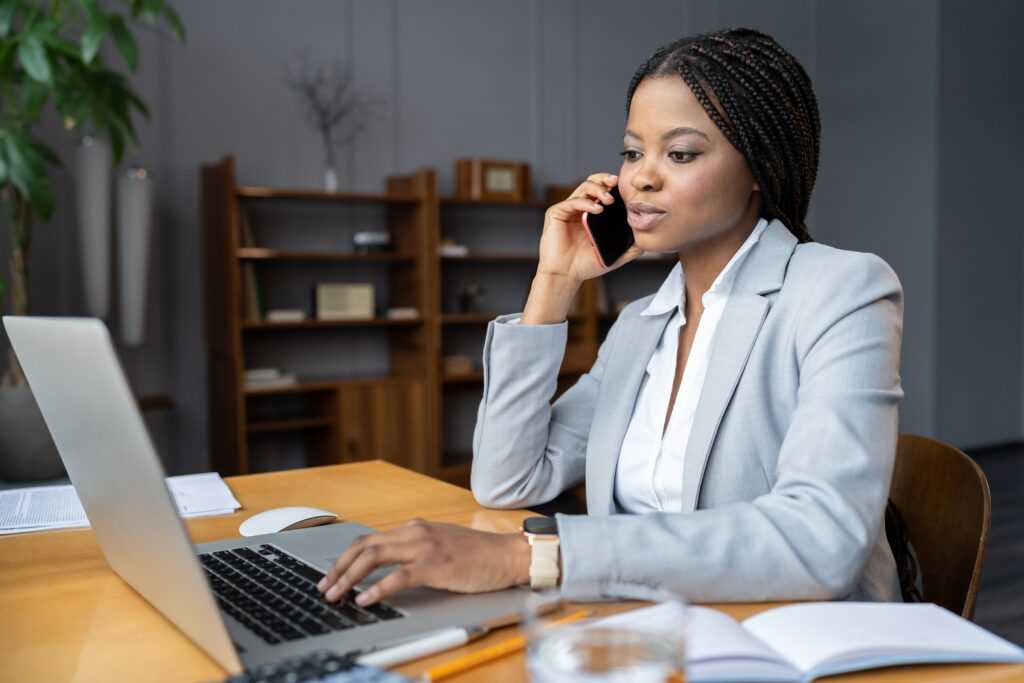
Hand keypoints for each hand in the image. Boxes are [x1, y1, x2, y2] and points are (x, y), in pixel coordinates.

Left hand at [316, 519, 530, 606]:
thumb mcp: (441, 545)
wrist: (506, 555)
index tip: (332, 574)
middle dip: (338, 567)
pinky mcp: (434, 565)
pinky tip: (366, 599)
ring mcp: (424, 547)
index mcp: (414, 528)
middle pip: (364, 545)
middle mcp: (414, 533)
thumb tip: (387, 568)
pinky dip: (377, 588)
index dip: (346, 557)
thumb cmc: (478, 555)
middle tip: (324, 586)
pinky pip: (397, 576)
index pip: (369, 539)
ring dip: (349, 577)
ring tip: (337, 594)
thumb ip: (415, 550)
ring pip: (373, 557)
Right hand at [537, 172, 644, 283]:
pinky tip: (597, 209)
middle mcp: (579, 208)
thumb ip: (630, 247)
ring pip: (583, 188)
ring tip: (609, 199)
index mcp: (592, 214)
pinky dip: (586, 203)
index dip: (613, 186)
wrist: (565, 276)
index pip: (603, 191)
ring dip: (598, 189)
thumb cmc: (585, 265)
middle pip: (592, 182)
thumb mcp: (614, 255)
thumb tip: (647, 240)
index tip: (626, 187)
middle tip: (616, 183)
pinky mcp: (556, 213)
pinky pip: (572, 202)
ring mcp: (567, 209)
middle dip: (605, 179)